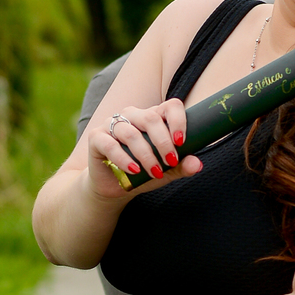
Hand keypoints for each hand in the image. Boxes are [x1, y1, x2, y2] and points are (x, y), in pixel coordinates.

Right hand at [85, 99, 202, 199]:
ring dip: (146, 155)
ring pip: (131, 134)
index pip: (170, 106)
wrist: (114, 187)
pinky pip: (110, 145)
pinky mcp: (96, 138)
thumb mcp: (166, 172)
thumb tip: (197, 164)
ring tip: (155, 172)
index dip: (178, 121)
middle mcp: (132, 116)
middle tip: (171, 162)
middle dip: (163, 142)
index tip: (182, 143)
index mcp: (152, 117)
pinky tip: (134, 171)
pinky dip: (124, 159)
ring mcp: (112, 125)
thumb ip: (181, 167)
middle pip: (150, 119)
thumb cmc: (142, 174)